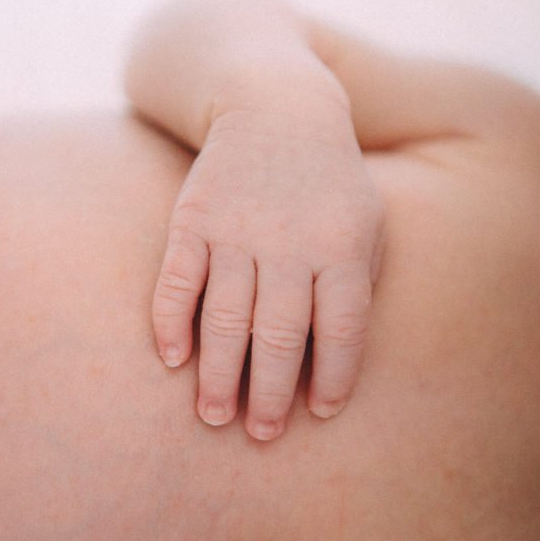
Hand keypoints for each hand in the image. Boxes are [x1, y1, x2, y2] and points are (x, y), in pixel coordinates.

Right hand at [152, 110, 383, 439]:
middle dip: (270, 393)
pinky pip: (177, 279)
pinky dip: (171, 321)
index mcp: (341, 246)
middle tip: (260, 434)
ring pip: (224, 316)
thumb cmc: (329, 181)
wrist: (275, 106)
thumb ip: (358, 284)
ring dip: (217, 373)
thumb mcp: (368, 221)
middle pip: (279, 335)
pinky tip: (172, 358)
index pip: (342, 330)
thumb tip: (334, 362)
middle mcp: (289, 241)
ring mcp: (236, 229)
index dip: (335, 378)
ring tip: (213, 417)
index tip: (320, 413)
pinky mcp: (193, 218)